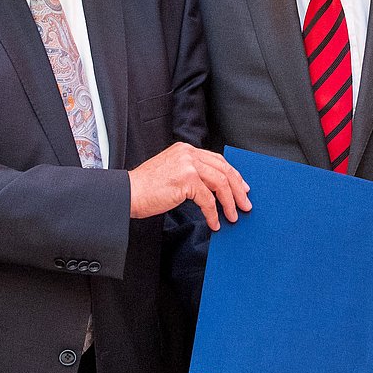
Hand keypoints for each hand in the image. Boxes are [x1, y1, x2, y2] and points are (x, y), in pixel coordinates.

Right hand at [130, 142, 250, 228]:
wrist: (128, 193)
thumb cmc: (146, 188)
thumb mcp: (171, 172)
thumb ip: (191, 173)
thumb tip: (213, 189)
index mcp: (185, 150)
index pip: (217, 160)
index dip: (233, 175)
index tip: (242, 188)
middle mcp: (188, 153)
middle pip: (224, 170)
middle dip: (238, 189)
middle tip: (244, 204)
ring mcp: (187, 165)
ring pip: (220, 183)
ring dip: (229, 202)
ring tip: (233, 216)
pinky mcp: (186, 179)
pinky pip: (208, 199)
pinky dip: (214, 213)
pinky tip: (214, 222)